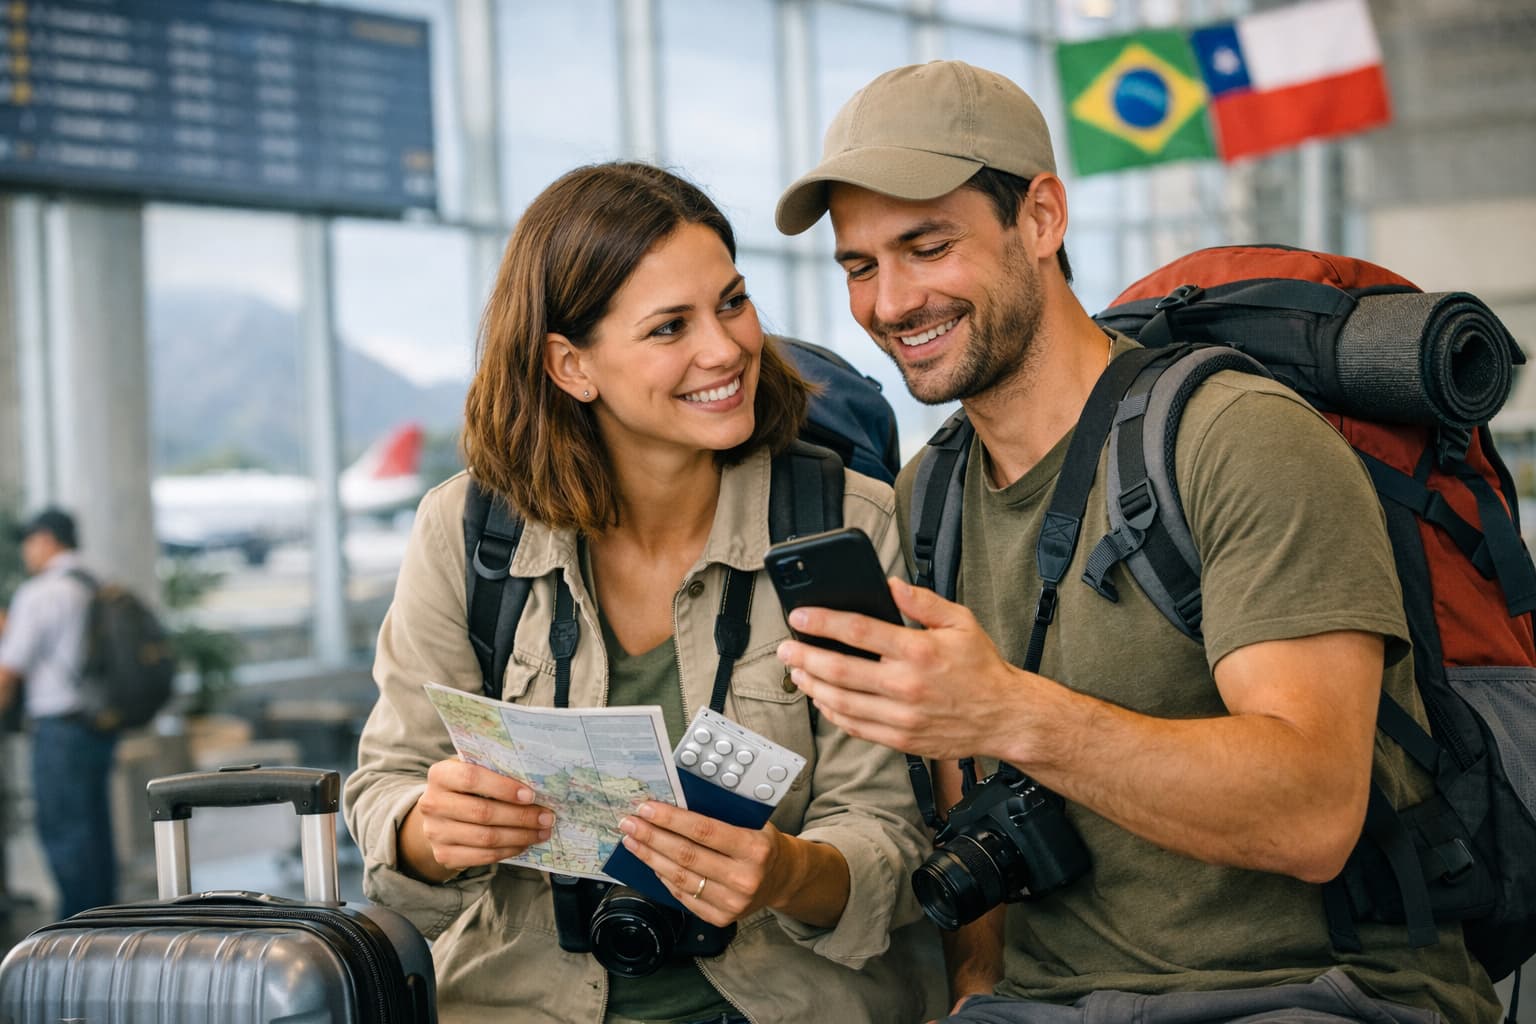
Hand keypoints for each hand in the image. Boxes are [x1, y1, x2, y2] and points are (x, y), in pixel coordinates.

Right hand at [402, 758, 553, 878]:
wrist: (441, 817)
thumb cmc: (468, 788)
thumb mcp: (475, 771)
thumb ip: (496, 771)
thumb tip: (538, 780)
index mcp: (440, 774)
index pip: (471, 778)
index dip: (503, 787)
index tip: (531, 795)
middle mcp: (432, 803)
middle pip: (482, 812)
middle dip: (521, 816)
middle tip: (547, 817)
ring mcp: (435, 832)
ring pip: (485, 837)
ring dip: (520, 836)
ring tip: (542, 832)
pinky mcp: (443, 854)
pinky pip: (482, 856)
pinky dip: (508, 851)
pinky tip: (524, 843)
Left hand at [617, 802, 792, 927]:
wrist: (782, 879)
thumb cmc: (763, 844)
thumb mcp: (752, 823)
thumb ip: (721, 816)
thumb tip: (674, 804)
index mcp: (755, 848)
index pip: (704, 830)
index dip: (671, 819)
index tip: (646, 809)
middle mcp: (744, 878)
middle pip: (686, 855)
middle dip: (652, 836)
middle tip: (629, 823)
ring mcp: (732, 903)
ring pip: (680, 877)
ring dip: (651, 857)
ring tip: (633, 841)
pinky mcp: (721, 918)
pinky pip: (684, 896)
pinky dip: (664, 878)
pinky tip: (652, 863)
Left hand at [776, 578, 1037, 761]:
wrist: (1005, 717)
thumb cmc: (982, 668)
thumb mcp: (960, 622)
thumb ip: (922, 602)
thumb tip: (890, 585)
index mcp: (918, 651)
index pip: (858, 632)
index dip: (822, 623)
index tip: (799, 617)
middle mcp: (906, 685)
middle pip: (839, 670)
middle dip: (804, 657)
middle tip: (786, 648)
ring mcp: (901, 716)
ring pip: (841, 702)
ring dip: (812, 686)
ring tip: (797, 673)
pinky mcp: (901, 739)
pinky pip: (855, 727)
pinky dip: (833, 713)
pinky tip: (823, 700)